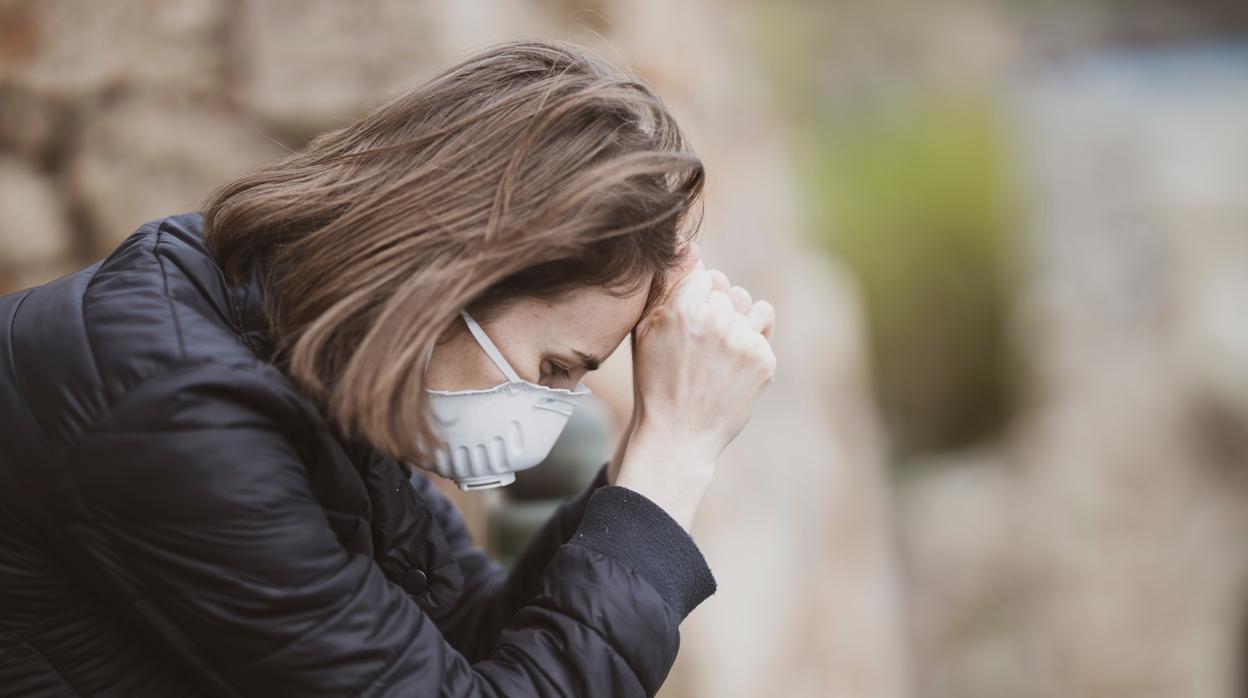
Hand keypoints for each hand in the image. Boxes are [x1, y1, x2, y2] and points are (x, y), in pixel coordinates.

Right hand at [613, 241, 775, 527]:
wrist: (678, 436)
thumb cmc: (655, 381)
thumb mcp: (645, 331)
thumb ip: (666, 285)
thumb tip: (691, 246)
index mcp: (683, 308)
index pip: (703, 274)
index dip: (694, 297)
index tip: (685, 323)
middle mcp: (717, 320)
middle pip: (726, 290)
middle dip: (715, 309)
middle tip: (698, 346)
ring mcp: (744, 341)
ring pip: (749, 306)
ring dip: (738, 321)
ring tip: (717, 353)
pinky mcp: (764, 361)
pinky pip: (764, 330)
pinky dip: (751, 345)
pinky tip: (730, 368)